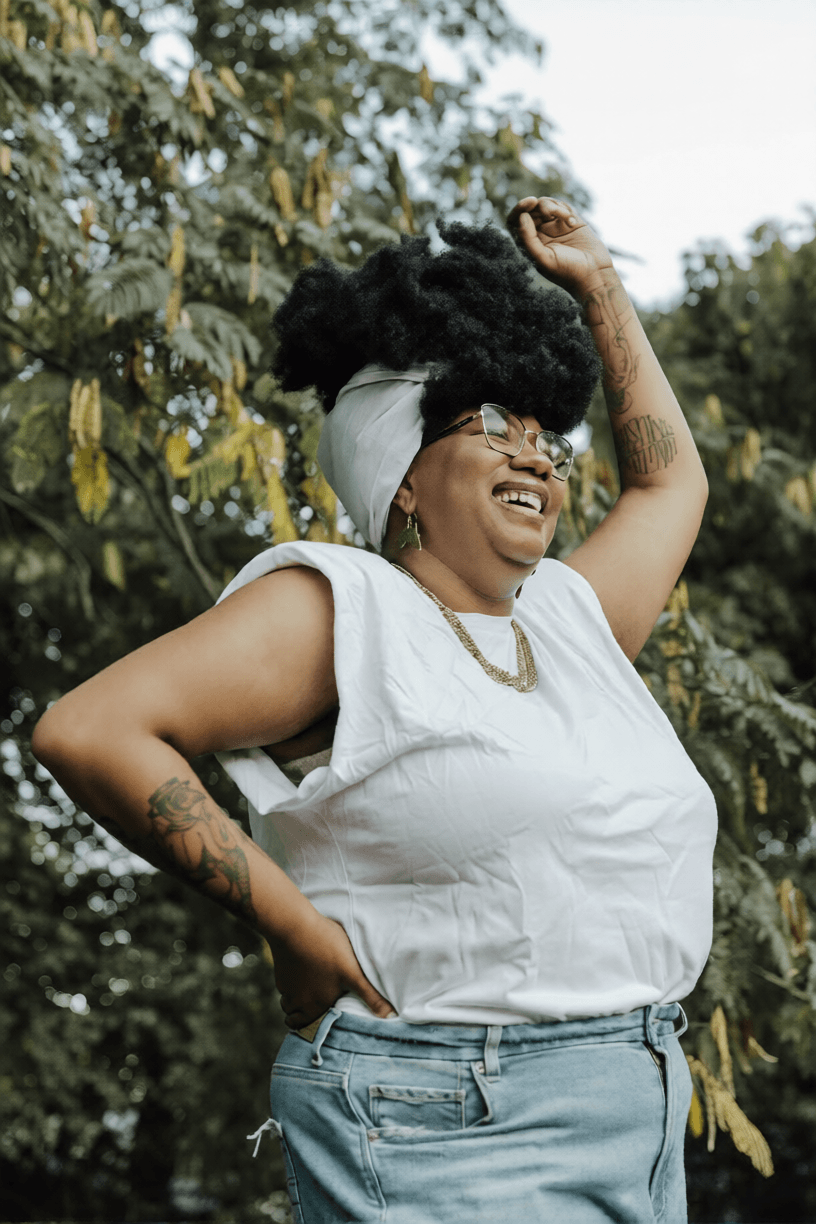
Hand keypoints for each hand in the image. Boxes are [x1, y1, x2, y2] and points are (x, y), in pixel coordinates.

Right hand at [270, 909, 394, 1028]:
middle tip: (317, 1007)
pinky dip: (293, 982)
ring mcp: (286, 986)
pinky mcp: (280, 970)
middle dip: (303, 1016)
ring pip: (288, 1001)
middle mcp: (297, 1000)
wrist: (294, 926)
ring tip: (312, 989)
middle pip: (295, 1017)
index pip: (307, 1028)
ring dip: (297, 999)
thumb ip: (370, 996)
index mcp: (315, 1006)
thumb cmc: (327, 949)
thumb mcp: (353, 973)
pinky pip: (285, 984)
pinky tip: (304, 969)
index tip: (322, 1021)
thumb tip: (390, 1016)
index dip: (313, 1028)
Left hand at [507, 197, 614, 297]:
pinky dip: (566, 211)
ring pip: (546, 204)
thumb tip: (522, 216)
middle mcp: (540, 234)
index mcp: (530, 244)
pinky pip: (562, 207)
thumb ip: (528, 239)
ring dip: (554, 207)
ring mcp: (555, 227)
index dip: (519, 209)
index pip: (516, 222)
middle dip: (538, 205)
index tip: (529, 203)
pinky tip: (573, 223)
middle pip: (531, 210)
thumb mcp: (544, 258)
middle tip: (549, 212)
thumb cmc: (568, 272)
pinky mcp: (570, 222)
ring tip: (565, 219)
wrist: (595, 274)